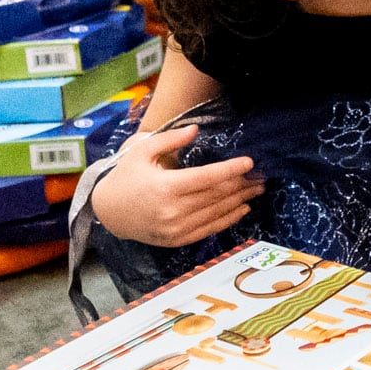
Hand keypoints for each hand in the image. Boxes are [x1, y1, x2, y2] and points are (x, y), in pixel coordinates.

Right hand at [90, 122, 261, 246]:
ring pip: (217, 213)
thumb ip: (170, 139)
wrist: (109, 213)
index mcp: (165, 187)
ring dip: (241, 200)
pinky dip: (229, 219)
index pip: (207, 177)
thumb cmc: (126, 177)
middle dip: (242, 184)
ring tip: (257, 189)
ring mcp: (176, 228)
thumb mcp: (141, 151)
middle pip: (217, 195)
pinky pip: (210, 229)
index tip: (249, 162)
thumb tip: (196, 129)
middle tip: (261, 175)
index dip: (231, 169)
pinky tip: (242, 208)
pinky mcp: (178, 240)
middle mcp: (173, 210)